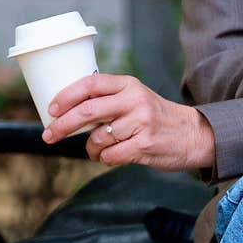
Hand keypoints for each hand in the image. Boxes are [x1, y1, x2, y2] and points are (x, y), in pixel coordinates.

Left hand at [40, 74, 214, 172]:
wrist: (194, 134)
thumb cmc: (156, 117)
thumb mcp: (136, 98)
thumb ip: (109, 99)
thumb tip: (68, 111)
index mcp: (128, 85)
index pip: (90, 84)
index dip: (66, 96)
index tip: (51, 109)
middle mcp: (134, 100)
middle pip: (86, 111)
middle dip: (62, 125)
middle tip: (49, 135)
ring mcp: (140, 123)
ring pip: (97, 138)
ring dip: (90, 149)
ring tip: (97, 150)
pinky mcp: (144, 144)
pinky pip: (110, 155)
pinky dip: (104, 159)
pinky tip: (112, 156)